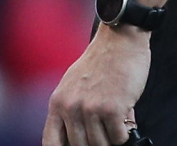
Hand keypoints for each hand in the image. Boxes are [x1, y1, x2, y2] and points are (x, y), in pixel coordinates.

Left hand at [44, 26, 149, 145]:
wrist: (119, 41)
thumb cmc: (99, 63)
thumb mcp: (72, 85)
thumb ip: (69, 110)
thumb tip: (75, 138)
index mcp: (58, 103)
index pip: (51, 142)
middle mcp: (70, 107)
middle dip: (95, 141)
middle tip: (105, 129)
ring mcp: (90, 108)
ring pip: (101, 144)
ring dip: (112, 137)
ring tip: (116, 119)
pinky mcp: (111, 109)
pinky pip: (118, 138)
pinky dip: (124, 132)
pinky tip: (125, 115)